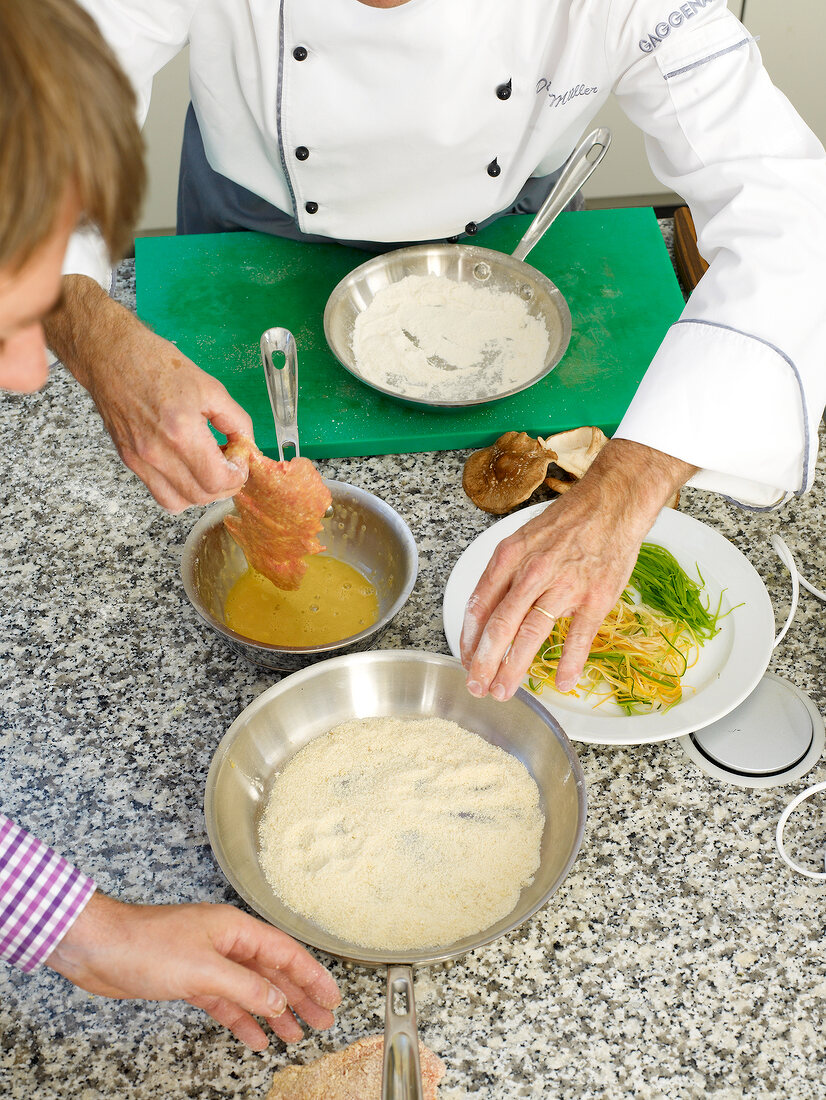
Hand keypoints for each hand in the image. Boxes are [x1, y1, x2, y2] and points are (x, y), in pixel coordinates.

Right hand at [45, 276, 253, 511]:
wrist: (111, 356)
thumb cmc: (159, 365)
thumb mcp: (210, 387)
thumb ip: (235, 421)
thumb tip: (247, 445)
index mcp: (181, 431)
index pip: (217, 481)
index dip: (237, 477)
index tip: (240, 461)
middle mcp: (157, 453)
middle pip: (201, 497)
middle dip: (223, 486)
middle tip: (229, 465)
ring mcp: (140, 460)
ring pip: (179, 503)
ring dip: (201, 492)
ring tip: (207, 468)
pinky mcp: (129, 461)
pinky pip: (159, 493)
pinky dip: (179, 489)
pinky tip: (186, 467)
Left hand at [46, 893, 340, 1049]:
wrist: (99, 948)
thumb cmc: (146, 945)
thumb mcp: (203, 969)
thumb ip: (245, 986)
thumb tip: (277, 1000)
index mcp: (236, 929)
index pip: (286, 953)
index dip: (312, 976)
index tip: (332, 997)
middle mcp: (227, 942)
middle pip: (273, 971)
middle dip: (299, 997)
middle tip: (322, 1021)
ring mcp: (208, 961)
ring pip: (252, 989)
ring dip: (274, 1012)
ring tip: (295, 1035)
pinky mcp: (189, 980)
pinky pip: (226, 1002)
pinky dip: (242, 1019)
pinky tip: (254, 1037)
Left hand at [460, 439, 696, 700]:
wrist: (612, 504)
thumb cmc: (567, 523)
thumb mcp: (522, 539)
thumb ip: (503, 574)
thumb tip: (485, 612)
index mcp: (509, 557)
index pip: (479, 605)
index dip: (469, 639)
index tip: (466, 659)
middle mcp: (532, 572)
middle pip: (500, 626)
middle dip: (484, 663)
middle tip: (477, 687)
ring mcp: (565, 586)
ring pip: (531, 636)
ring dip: (513, 668)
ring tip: (504, 690)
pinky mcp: (596, 598)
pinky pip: (578, 637)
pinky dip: (569, 664)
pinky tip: (562, 683)